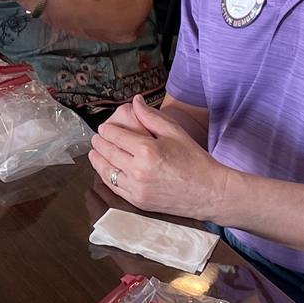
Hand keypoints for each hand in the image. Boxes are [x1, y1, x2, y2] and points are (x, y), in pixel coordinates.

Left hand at [89, 95, 229, 219]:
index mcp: (147, 150)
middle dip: (99, 144)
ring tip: (94, 153)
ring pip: (107, 172)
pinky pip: (115, 188)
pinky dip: (107, 177)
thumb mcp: (175, 132)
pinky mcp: (139, 202)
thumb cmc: (195, 161)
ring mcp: (137, 188)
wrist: (209, 192)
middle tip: (95, 138)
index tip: (103, 127)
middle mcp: (138, 170)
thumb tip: (135, 101)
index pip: (116, 136)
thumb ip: (151, 116)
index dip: (107, 130)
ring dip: (98, 161)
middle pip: (108, 153)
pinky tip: (106, 171)